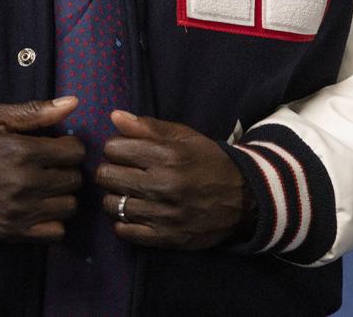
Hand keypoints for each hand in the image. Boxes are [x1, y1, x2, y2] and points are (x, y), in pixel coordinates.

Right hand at [0, 97, 84, 242]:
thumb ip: (34, 111)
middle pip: (75, 179)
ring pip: (69, 206)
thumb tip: (73, 103)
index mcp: (23, 151)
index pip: (75, 152)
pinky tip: (38, 208)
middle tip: (47, 167)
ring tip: (43, 187)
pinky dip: (52, 221)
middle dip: (65, 170)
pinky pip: (57, 232)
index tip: (55, 147)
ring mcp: (22, 211)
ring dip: (60, 196)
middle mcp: (27, 182)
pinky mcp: (16, 232)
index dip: (68, 146)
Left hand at [94, 111, 253, 249]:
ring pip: (112, 204)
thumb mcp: (185, 136)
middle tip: (123, 172)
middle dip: (110, 171)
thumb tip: (114, 116)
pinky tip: (134, 213)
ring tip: (128, 193)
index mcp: (167, 155)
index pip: (113, 148)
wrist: (246, 199)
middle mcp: (164, 185)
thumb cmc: (209, 162)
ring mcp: (165, 214)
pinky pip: (125, 231)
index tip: (125, 152)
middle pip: (107, 176)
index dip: (115, 148)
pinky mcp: (168, 237)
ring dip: (115, 197)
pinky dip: (123, 222)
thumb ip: (148, 126)